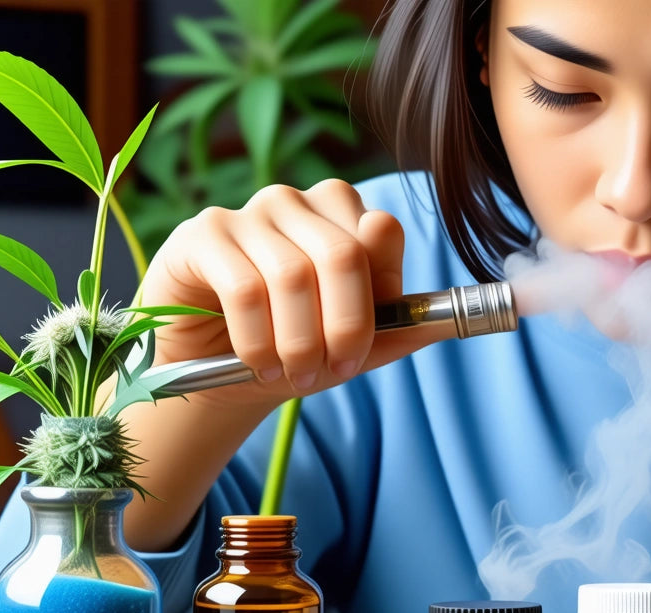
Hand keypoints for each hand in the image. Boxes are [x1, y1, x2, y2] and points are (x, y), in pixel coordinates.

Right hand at [139, 180, 415, 407]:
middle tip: (330, 372)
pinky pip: (243, 288)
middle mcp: (299, 202)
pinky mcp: (202, 234)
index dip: (375, 302)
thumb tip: (449, 321)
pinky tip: (256, 363)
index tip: (358, 352)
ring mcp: (249, 212)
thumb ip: (400, 328)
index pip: (381, 233)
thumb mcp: (352, 345)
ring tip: (290, 373)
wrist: (216, 371)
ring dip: (297, 342)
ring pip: (292, 274)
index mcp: (345, 214)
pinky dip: (257, 340)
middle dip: (342, 328)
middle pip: (342, 254)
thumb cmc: (292, 346)